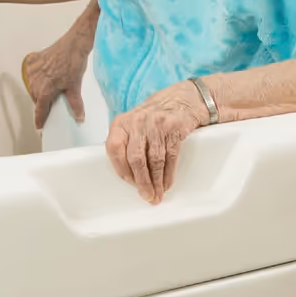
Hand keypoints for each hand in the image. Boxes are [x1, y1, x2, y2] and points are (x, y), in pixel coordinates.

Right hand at [22, 36, 90, 128]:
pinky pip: (32, 74)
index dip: (39, 119)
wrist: (73, 43)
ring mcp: (32, 70)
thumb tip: (79, 118)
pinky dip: (37, 77)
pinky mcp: (32, 61)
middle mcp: (35, 81)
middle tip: (51, 104)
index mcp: (45, 90)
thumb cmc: (73, 62)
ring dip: (39, 90)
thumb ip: (75, 104)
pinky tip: (46, 76)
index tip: (39, 126)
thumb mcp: (75, 86)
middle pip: (37, 99)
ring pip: (33, 87)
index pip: (40, 110)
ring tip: (50, 88)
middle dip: (42, 103)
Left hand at [106, 82, 208, 203]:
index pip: (115, 149)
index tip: (130, 184)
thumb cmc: (151, 118)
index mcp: (122, 122)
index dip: (121, 169)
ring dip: (157, 181)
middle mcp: (137, 122)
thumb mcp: (132, 125)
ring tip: (158, 194)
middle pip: (136, 158)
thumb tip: (126, 176)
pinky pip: (170, 156)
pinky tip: (167, 183)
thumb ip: (125, 145)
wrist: (180, 100)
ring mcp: (157, 124)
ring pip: (155, 160)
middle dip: (142, 181)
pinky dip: (169, 173)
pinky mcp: (174, 128)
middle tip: (147, 196)